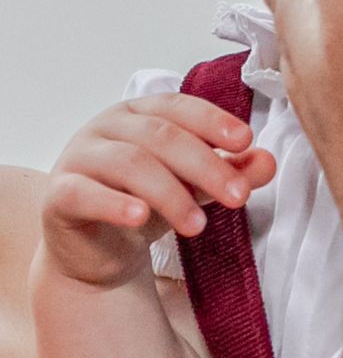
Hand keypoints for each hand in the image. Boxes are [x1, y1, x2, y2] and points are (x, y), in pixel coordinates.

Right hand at [40, 95, 274, 287]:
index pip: (180, 107)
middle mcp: (108, 127)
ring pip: (130, 164)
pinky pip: (84, 193)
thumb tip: (267, 161)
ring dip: (171, 194)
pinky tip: (141, 217)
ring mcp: (79, 157)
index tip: (245, 141)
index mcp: (142, 114)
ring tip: (198, 225)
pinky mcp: (59, 195)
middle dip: (206, 166)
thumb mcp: (196, 187)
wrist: (97, 251)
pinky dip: (115, 204)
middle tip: (238, 197)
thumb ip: (232, 171)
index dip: (213, 121)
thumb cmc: (147, 203)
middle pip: (161, 136)